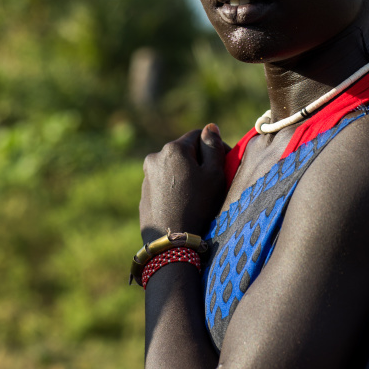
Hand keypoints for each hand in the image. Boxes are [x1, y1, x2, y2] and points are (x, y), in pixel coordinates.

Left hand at [140, 124, 227, 242]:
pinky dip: (175, 188)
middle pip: (184, 151)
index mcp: (173, 149)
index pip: (198, 136)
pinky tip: (184, 204)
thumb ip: (213, 147)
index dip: (214, 147)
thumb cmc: (198, 205)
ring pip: (173, 168)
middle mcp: (155, 157)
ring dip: (186, 174)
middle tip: (213, 181)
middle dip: (199, 161)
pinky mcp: (143, 193)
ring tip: (198, 195)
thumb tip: (210, 127)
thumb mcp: (214, 174)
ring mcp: (146, 176)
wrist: (171, 241)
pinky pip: (164, 183)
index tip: (225, 164)